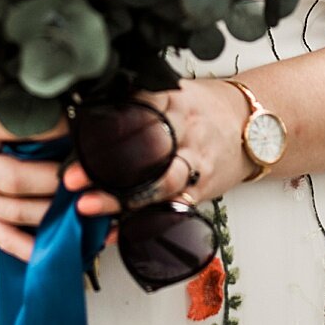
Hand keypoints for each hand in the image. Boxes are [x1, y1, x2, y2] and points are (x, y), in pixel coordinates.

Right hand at [0, 88, 70, 262]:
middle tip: (90, 175)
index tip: (84, 127)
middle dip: (56, 180)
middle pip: (14, 178)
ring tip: (85, 208)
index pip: (14, 127)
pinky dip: (29, 247)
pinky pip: (0, 236)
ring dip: (52, 213)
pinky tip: (56, 252)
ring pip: (13, 212)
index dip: (53, 129)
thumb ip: (6, 97)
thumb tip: (58, 97)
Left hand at [61, 77, 253, 217]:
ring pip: (158, 184)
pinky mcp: (200, 192)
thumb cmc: (205, 110)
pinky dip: (142, 225)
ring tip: (88, 207)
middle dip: (105, 166)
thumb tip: (86, 101)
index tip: (77, 135)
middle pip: (145, 150)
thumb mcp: (176, 92)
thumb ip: (138, 97)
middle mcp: (186, 134)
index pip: (138, 108)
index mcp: (175, 103)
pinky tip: (115, 233)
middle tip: (71, 178)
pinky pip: (171, 211)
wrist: (253, 127)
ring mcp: (195, 165)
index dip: (106, 123)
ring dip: (120, 199)